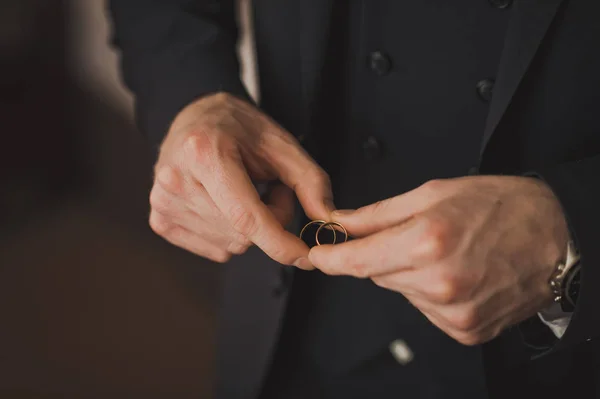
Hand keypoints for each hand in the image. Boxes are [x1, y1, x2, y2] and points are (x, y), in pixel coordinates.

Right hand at [149, 92, 332, 267]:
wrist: (197, 118)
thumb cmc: (240, 130)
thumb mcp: (282, 145)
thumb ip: (311, 182)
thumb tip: (327, 221)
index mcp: (205, 153)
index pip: (245, 216)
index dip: (280, 242)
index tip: (305, 257)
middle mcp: (175, 179)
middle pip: (242, 234)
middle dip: (269, 220)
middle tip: (269, 189)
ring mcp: (163, 202)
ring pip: (230, 245)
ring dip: (249, 228)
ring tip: (245, 192)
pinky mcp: (160, 220)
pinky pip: (215, 249)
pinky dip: (230, 234)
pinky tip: (225, 206)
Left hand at [309, 176, 568, 344]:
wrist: (555, 236)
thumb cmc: (501, 207)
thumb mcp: (433, 193)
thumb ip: (378, 214)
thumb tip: (341, 223)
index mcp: (428, 242)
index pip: (357, 261)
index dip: (331, 258)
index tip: (316, 256)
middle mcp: (439, 283)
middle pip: (377, 275)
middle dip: (384, 255)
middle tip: (416, 235)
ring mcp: (454, 311)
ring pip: (400, 292)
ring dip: (409, 273)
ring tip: (446, 252)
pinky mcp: (465, 329)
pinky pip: (425, 310)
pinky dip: (430, 293)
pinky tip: (456, 273)